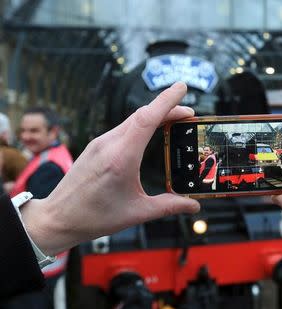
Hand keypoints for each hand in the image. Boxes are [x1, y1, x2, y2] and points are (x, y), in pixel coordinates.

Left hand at [21, 82, 199, 254]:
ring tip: (173, 121)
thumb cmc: (94, 216)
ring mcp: (100, 142)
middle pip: (142, 115)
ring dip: (154, 115)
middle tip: (189, 114)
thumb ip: (169, 206)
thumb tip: (193, 204)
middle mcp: (109, 144)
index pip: (147, 118)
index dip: (167, 101)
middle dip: (168, 108)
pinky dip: (141, 124)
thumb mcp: (137, 212)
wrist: (58, 218)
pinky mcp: (96, 146)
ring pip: (132, 119)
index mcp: (121, 158)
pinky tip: (149, 132)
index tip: (182, 87)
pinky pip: (123, 127)